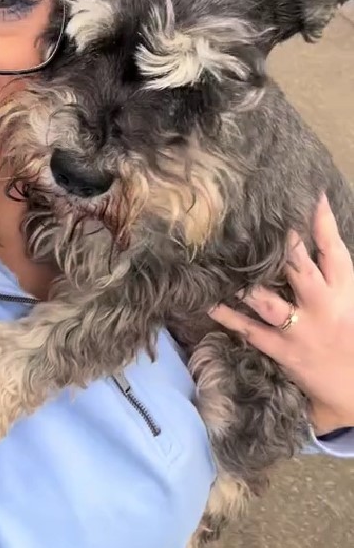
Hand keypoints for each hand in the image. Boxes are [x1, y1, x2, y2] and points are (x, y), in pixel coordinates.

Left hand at [209, 195, 353, 434]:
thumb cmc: (350, 337)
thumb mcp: (351, 302)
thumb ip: (331, 273)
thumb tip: (315, 235)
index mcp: (343, 292)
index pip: (334, 251)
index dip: (323, 223)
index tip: (313, 196)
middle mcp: (322, 307)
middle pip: (299, 269)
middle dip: (281, 245)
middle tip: (260, 220)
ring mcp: (299, 329)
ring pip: (268, 300)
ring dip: (245, 282)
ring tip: (220, 260)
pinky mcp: (282, 351)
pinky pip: (250, 330)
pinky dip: (228, 317)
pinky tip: (208, 303)